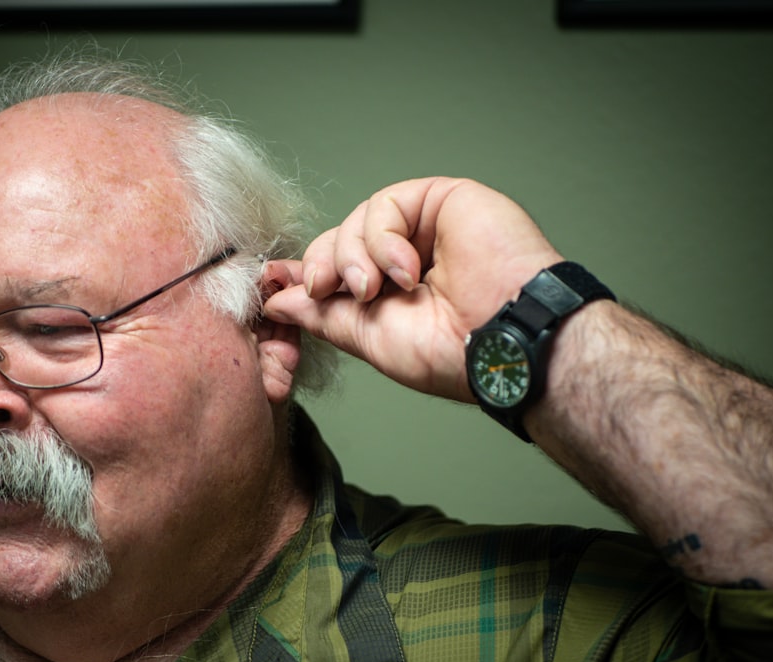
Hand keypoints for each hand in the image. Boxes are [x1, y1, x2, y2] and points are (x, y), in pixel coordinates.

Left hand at [264, 177, 562, 400]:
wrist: (502, 341)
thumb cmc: (450, 351)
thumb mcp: (368, 337)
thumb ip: (323, 314)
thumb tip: (278, 301)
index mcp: (391, 291)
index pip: (335, 270)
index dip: (303, 273)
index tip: (271, 282)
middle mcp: (407, 256)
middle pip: (338, 241)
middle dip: (323, 267)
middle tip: (327, 291)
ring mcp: (425, 227)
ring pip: (357, 221)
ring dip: (354, 257)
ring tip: (378, 289)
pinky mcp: (442, 199)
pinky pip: (386, 204)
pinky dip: (384, 239)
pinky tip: (407, 270)